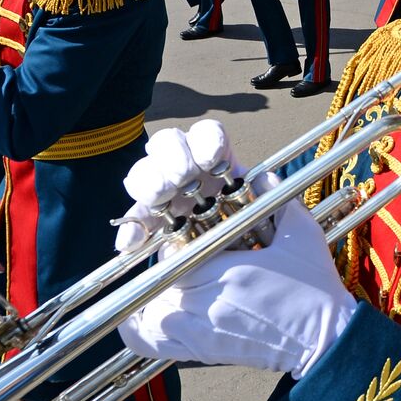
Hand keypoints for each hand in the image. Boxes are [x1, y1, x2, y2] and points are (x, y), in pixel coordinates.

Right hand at [116, 120, 277, 253]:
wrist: (247, 266)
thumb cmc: (256, 229)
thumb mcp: (270, 209)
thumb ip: (269, 194)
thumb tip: (268, 180)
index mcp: (216, 159)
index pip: (206, 134)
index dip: (206, 140)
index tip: (211, 160)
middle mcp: (187, 169)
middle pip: (167, 143)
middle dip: (173, 156)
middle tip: (182, 177)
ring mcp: (165, 193)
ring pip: (144, 172)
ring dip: (149, 182)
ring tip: (160, 198)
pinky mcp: (150, 222)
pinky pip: (134, 218)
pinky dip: (130, 228)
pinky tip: (131, 242)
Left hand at [117, 199, 354, 376]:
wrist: (325, 338)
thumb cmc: (314, 287)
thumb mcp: (300, 233)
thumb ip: (276, 198)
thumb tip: (260, 174)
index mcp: (223, 271)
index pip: (174, 252)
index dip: (178, 243)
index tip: (191, 239)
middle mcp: (204, 303)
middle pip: (158, 279)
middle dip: (167, 266)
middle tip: (185, 258)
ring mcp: (199, 332)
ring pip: (148, 310)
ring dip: (149, 296)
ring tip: (164, 286)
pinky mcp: (202, 352)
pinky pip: (152, 344)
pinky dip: (139, 331)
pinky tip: (141, 319)